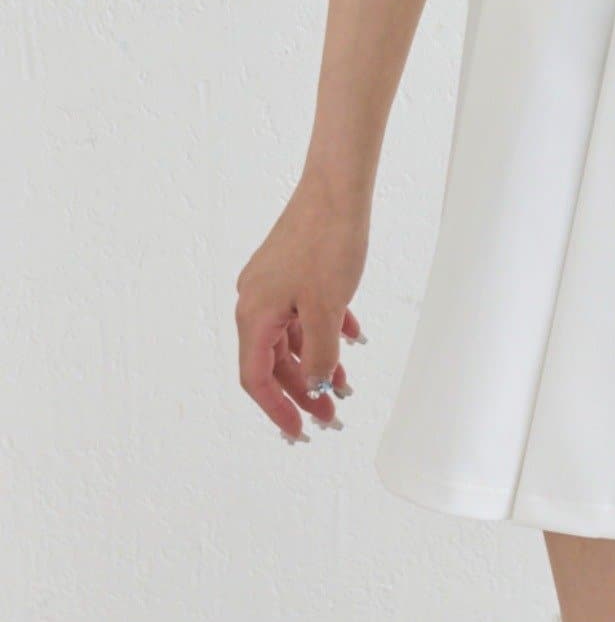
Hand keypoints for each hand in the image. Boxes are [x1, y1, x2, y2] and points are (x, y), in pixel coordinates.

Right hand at [235, 173, 369, 441]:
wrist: (337, 187)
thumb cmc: (329, 243)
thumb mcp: (327, 310)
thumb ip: (319, 356)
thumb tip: (315, 389)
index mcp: (254, 314)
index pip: (256, 379)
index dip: (277, 410)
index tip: (299, 433)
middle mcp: (255, 301)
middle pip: (274, 362)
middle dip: (303, 391)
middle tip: (331, 416)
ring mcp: (272, 283)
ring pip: (292, 337)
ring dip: (317, 362)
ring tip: (346, 383)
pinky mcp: (290, 269)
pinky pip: (303, 312)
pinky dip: (324, 330)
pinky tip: (352, 337)